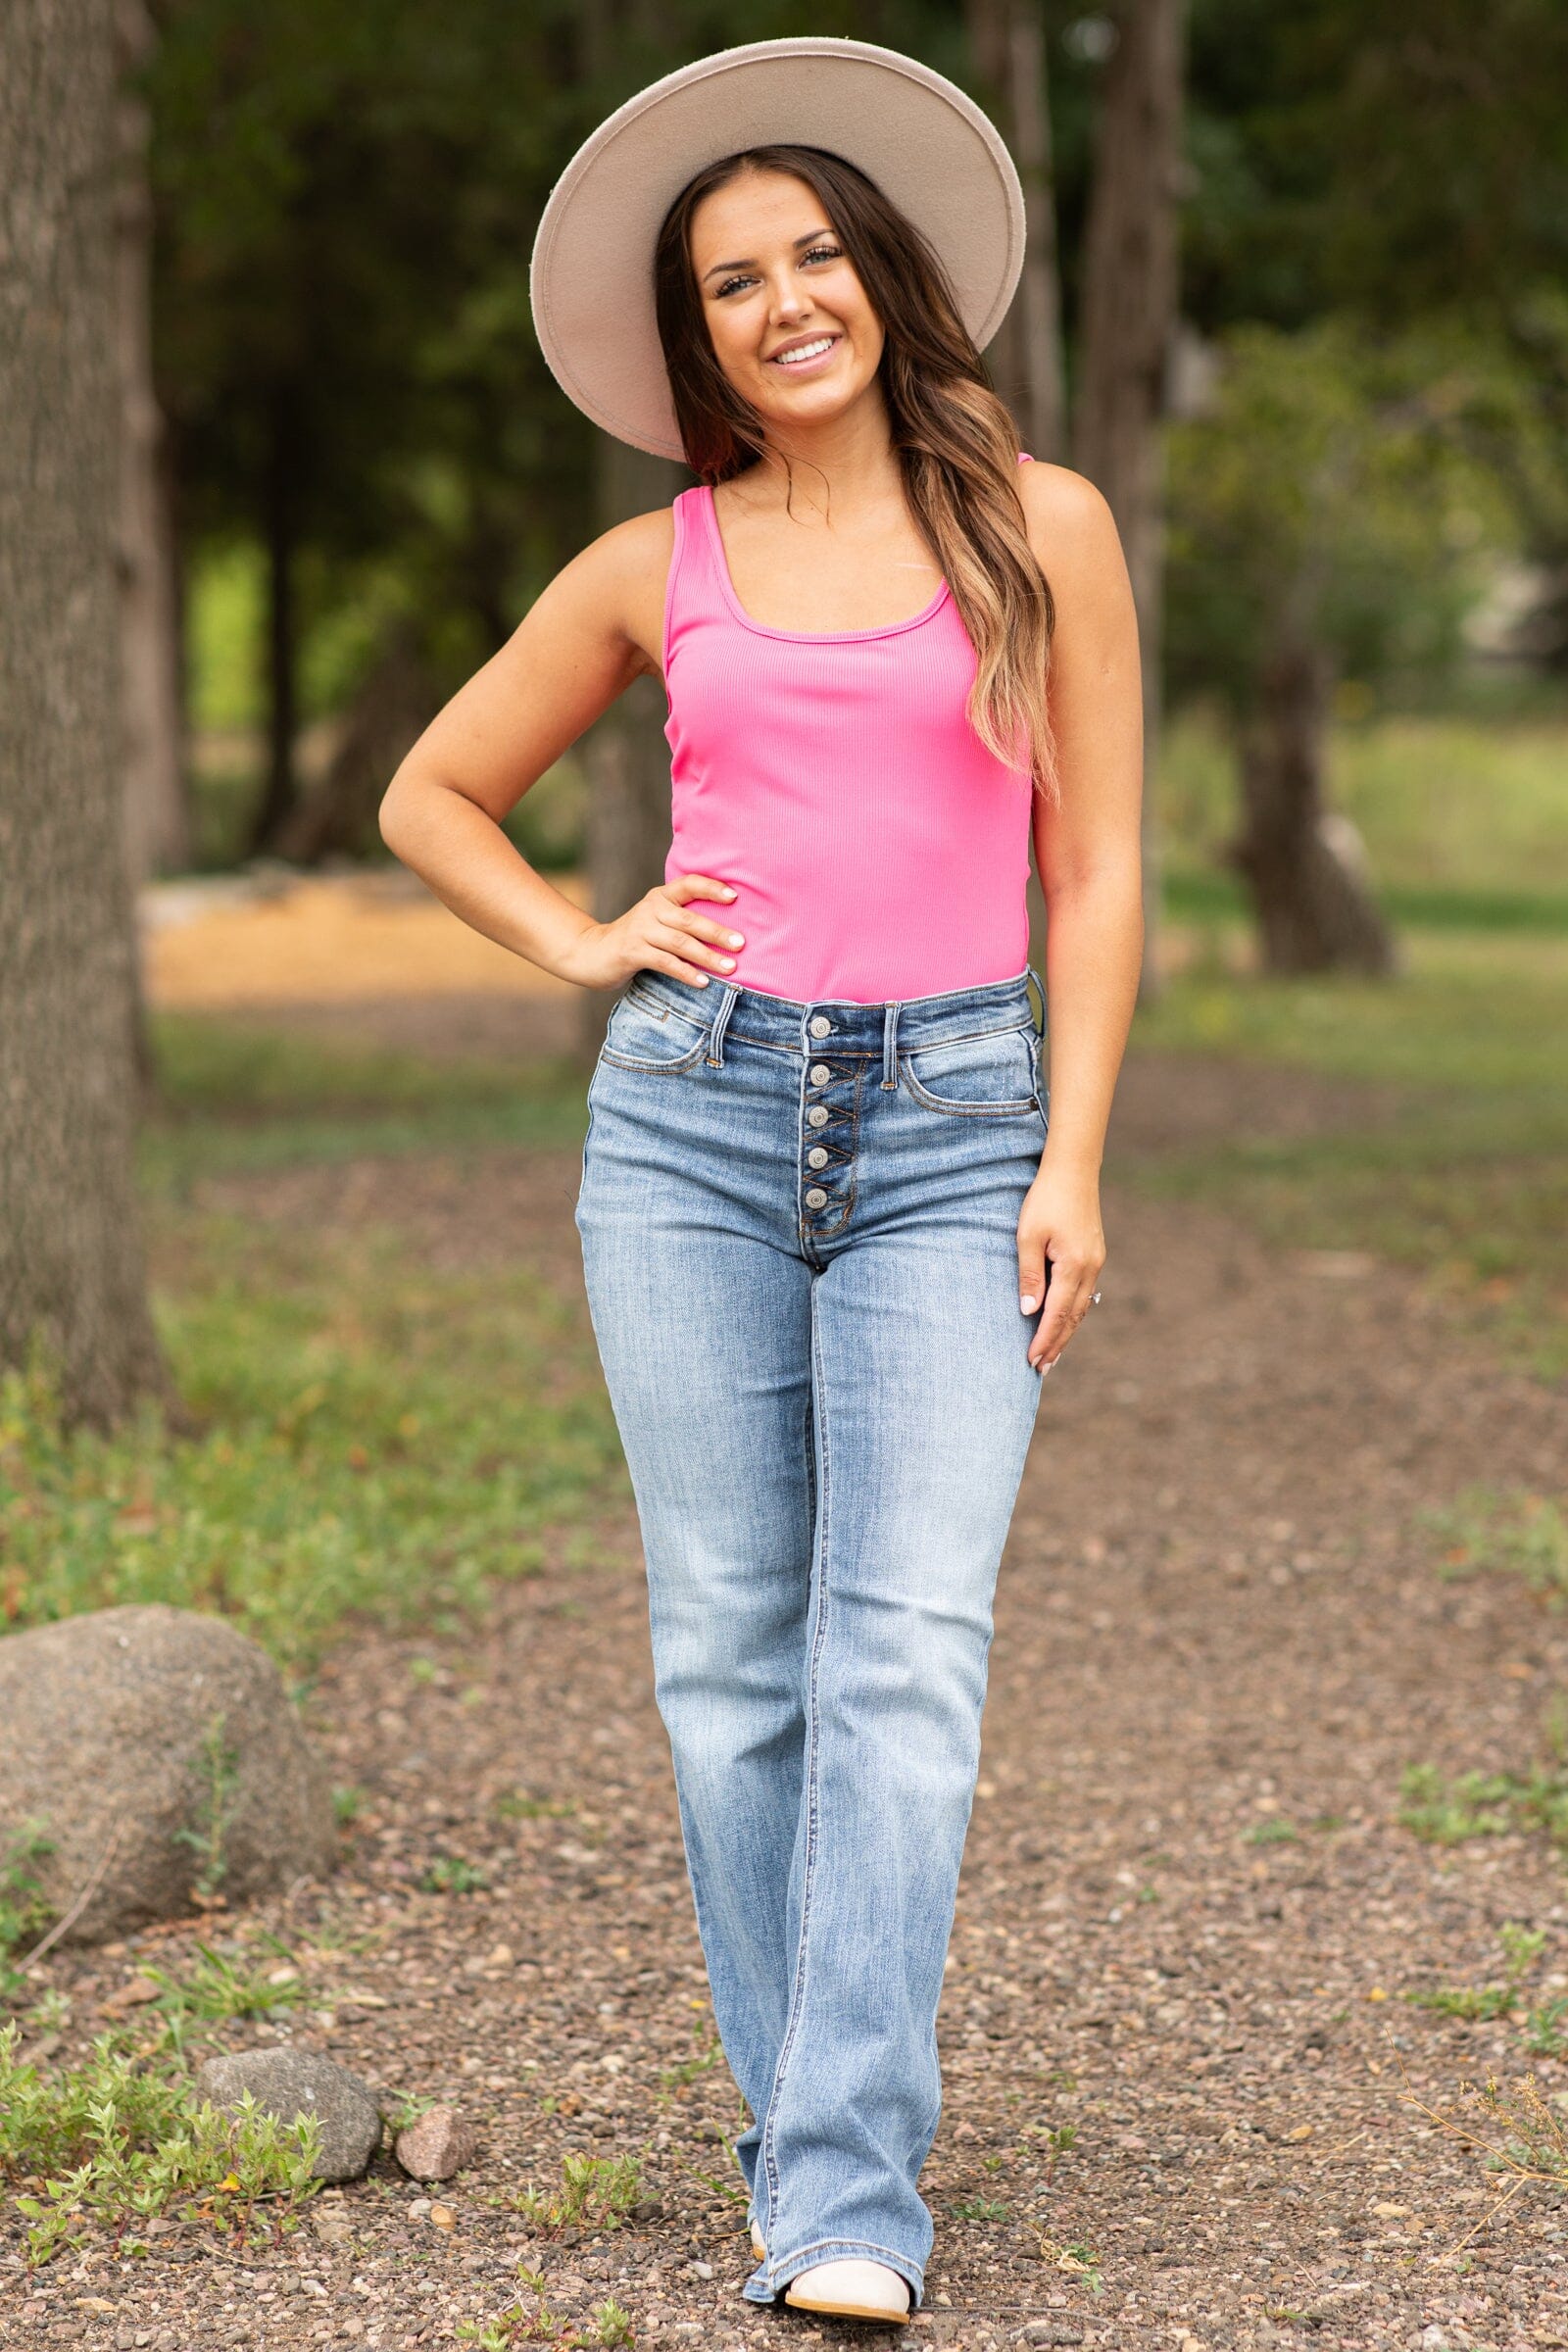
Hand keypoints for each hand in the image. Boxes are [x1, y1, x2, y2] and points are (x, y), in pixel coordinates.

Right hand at [559, 873, 744, 992]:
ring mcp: (640, 930)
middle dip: (718, 932)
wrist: (591, 953)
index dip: (712, 888)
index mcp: (660, 897)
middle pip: (689, 919)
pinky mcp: (632, 952)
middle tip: (741, 944)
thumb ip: (681, 920)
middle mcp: (650, 909)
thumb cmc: (635, 939)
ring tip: (729, 967)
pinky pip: (665, 962)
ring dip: (707, 956)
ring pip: (680, 943)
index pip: (689, 884)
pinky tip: (703, 982)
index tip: (735, 898)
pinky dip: (686, 972)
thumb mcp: (656, 921)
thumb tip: (727, 931)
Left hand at [1017, 1164, 1104, 1372]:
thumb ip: (1029, 1276)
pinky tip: (1064, 1321)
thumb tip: (1029, 1312)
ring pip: (1081, 1307)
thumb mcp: (1028, 1237)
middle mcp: (1090, 1269)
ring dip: (1066, 1332)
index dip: (1044, 1340)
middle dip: (1056, 1344)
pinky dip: (1073, 1313)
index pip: (1056, 1314)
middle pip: (1073, 1317)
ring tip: (1052, 1354)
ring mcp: (1095, 1262)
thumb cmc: (1045, 1200)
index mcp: (1073, 1266)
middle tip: (1041, 1369)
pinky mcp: (1093, 1255)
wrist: (1074, 1170)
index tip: (1031, 1361)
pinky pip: (1084, 1293)